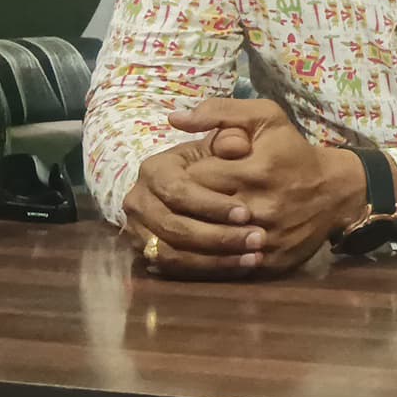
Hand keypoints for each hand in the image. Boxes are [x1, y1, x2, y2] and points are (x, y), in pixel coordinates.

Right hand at [121, 131, 267, 279]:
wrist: (226, 182)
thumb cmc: (234, 156)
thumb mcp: (241, 129)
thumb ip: (234, 126)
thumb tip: (232, 143)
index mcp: (154, 169)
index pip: (178, 190)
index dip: (210, 204)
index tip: (246, 212)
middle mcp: (139, 200)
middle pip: (174, 226)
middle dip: (217, 236)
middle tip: (257, 239)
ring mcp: (140, 230)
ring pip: (173, 253)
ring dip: (215, 258)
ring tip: (254, 256)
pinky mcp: (151, 254)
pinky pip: (176, 270)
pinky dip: (209, 270)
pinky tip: (243, 266)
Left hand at [166, 99, 367, 275]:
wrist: (336, 190)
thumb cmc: (294, 152)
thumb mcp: (266, 118)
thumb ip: (219, 111)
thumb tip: (175, 118)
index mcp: (253, 170)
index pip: (193, 180)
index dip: (184, 179)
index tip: (186, 176)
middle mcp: (259, 207)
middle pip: (198, 214)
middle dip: (185, 207)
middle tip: (183, 201)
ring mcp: (266, 238)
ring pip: (210, 244)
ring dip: (196, 234)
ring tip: (191, 223)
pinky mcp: (271, 261)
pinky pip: (230, 265)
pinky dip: (216, 257)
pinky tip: (210, 245)